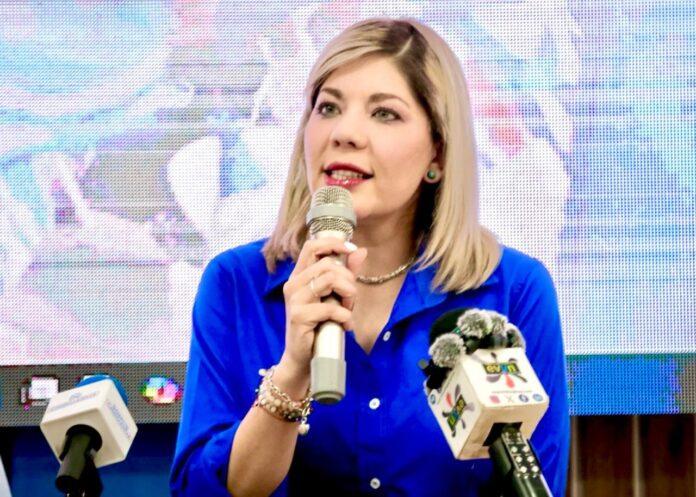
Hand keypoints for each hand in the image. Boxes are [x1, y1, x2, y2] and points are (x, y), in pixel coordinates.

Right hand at [276, 238, 366, 390]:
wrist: (303, 358)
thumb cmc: (319, 326)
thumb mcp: (335, 296)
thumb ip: (346, 273)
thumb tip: (360, 251)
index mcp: (299, 275)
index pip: (312, 246)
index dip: (333, 243)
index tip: (350, 250)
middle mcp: (293, 284)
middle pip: (328, 264)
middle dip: (348, 280)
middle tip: (350, 299)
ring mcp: (295, 300)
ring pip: (329, 279)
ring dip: (347, 295)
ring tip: (347, 311)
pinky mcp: (299, 316)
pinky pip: (330, 307)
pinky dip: (344, 317)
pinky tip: (345, 325)